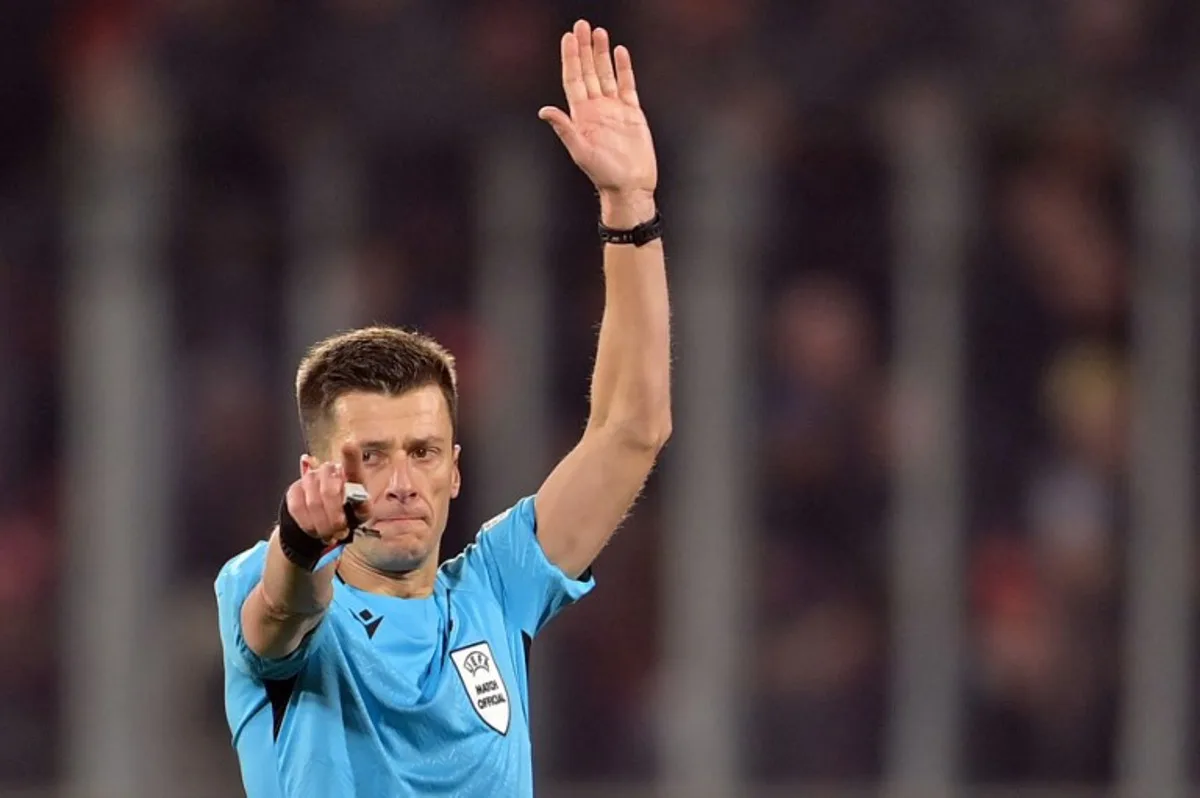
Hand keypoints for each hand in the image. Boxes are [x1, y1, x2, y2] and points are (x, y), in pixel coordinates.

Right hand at [284, 443, 373, 543]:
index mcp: (351, 474)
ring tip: (330, 534)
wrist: (323, 520)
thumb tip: (362, 502)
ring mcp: (310, 478)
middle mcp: (330, 470)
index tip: (348, 444)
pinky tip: (316, 530)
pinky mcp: (295, 489)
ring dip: (323, 526)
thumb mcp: (360, 513)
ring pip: (313, 503)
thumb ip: (362, 507)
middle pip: (329, 492)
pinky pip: (298, 509)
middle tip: (340, 532)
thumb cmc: (348, 513)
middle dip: (335, 518)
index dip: (350, 455)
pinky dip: (309, 525)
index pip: (352, 464)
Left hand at [538, 20, 656, 214]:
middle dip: (584, 48)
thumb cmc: (604, 174)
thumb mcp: (581, 151)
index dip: (570, 58)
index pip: (573, 79)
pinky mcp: (632, 112)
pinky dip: (624, 68)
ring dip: (602, 53)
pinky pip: (627, 85)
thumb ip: (564, 129)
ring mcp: (614, 109)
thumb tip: (544, 111)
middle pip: (588, 71)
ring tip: (600, 32)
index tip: (568, 38)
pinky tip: (620, 52)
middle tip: (582, 25)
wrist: (630, 186)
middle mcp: (596, 108)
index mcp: (581, 115)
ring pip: (606, 74)